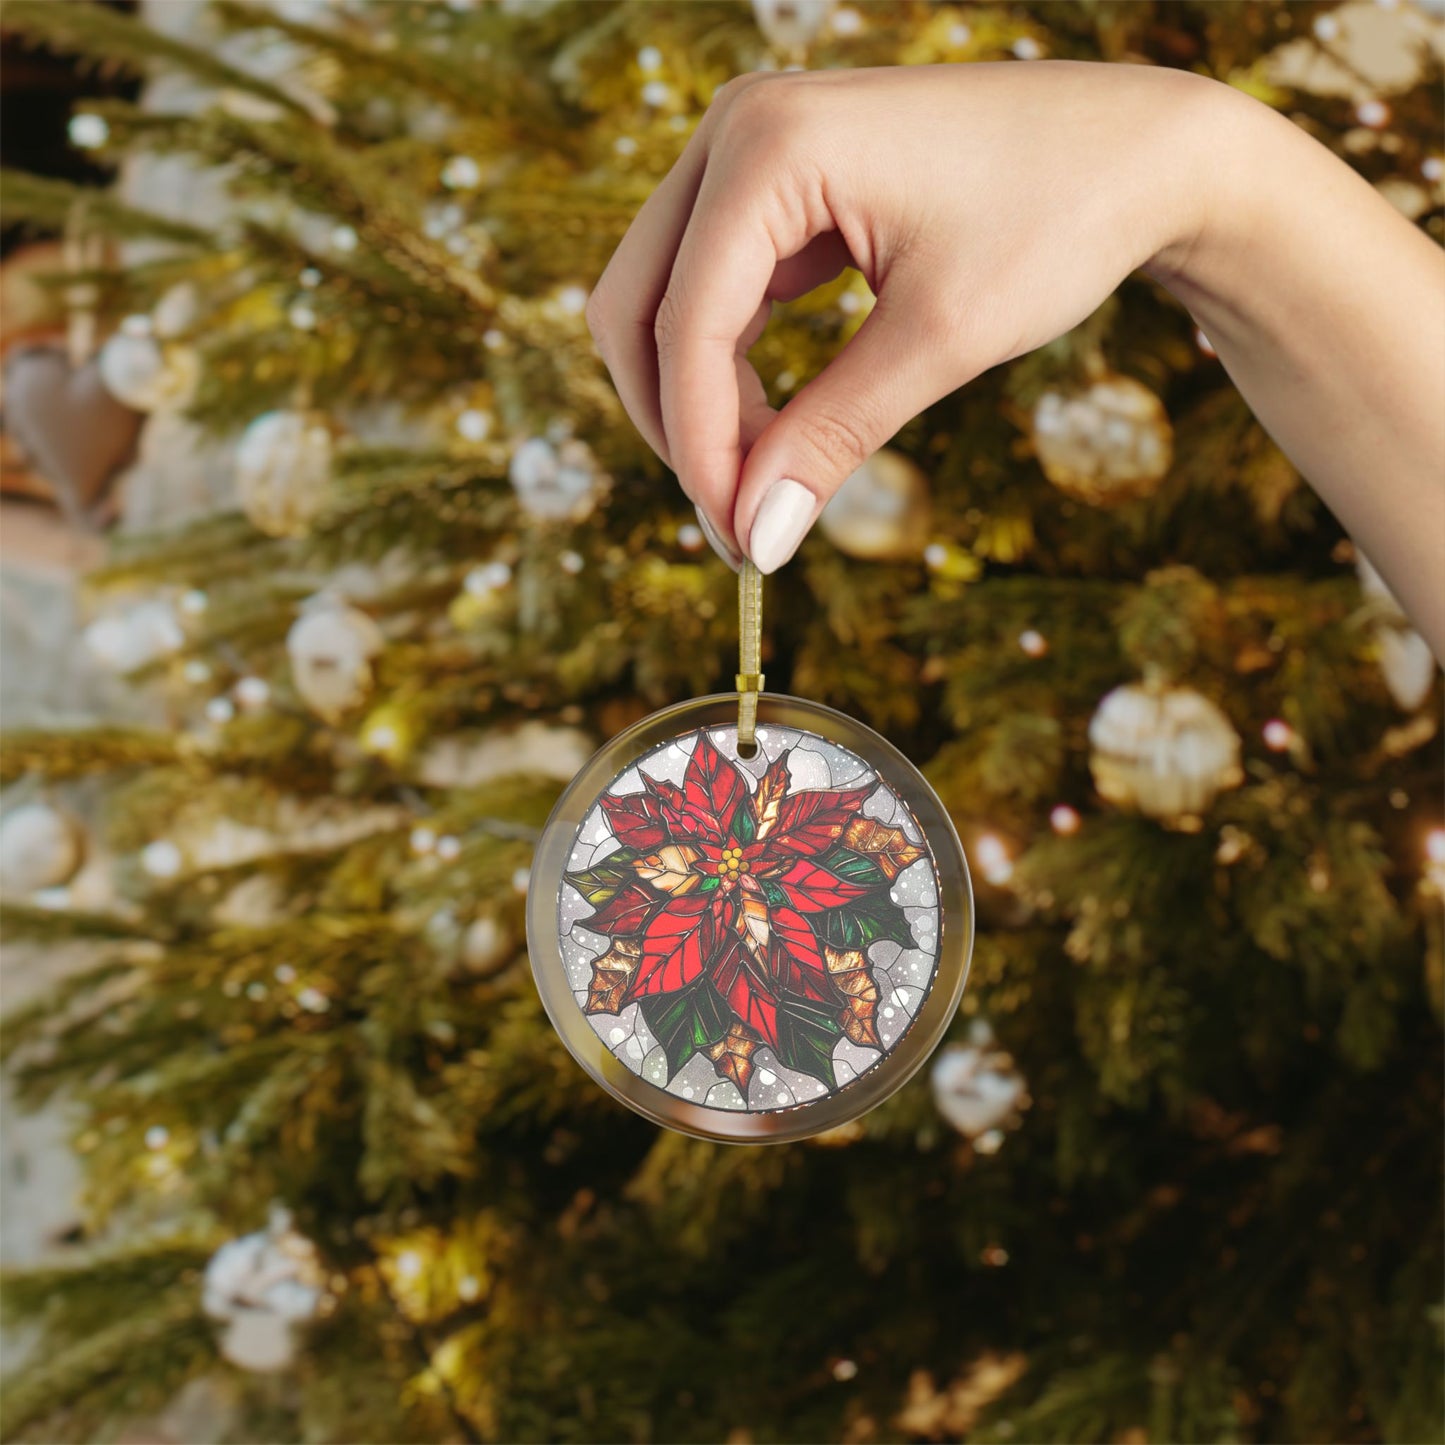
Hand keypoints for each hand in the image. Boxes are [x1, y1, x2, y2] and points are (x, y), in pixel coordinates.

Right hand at [585, 61, 1221, 571]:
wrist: (1141, 152)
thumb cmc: (1058, 218)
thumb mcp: (939, 341)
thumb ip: (832, 437)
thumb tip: (756, 537)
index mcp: (770, 146)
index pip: (685, 325)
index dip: (700, 447)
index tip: (739, 540)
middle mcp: (739, 130)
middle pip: (636, 306)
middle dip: (677, 424)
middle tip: (737, 522)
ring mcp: (753, 151)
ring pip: (665, 302)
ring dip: (698, 402)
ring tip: (763, 486)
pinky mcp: (778, 184)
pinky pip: (715, 290)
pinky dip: (731, 369)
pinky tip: (777, 429)